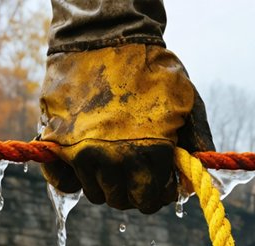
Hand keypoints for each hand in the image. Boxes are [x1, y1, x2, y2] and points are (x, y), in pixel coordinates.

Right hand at [39, 44, 214, 213]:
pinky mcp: (55, 141)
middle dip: (135, 190)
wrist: (104, 36)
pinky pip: (61, 183)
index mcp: (151, 152)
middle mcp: (115, 158)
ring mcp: (81, 152)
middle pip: (124, 201)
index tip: (161, 180)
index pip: (153, 199)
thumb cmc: (152, 68)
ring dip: (107, 183)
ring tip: (115, 158)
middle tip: (138, 171)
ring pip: (96, 194)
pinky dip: (72, 180)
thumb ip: (198, 144)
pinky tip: (86, 165)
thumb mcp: (189, 103)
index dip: (160, 193)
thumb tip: (199, 181)